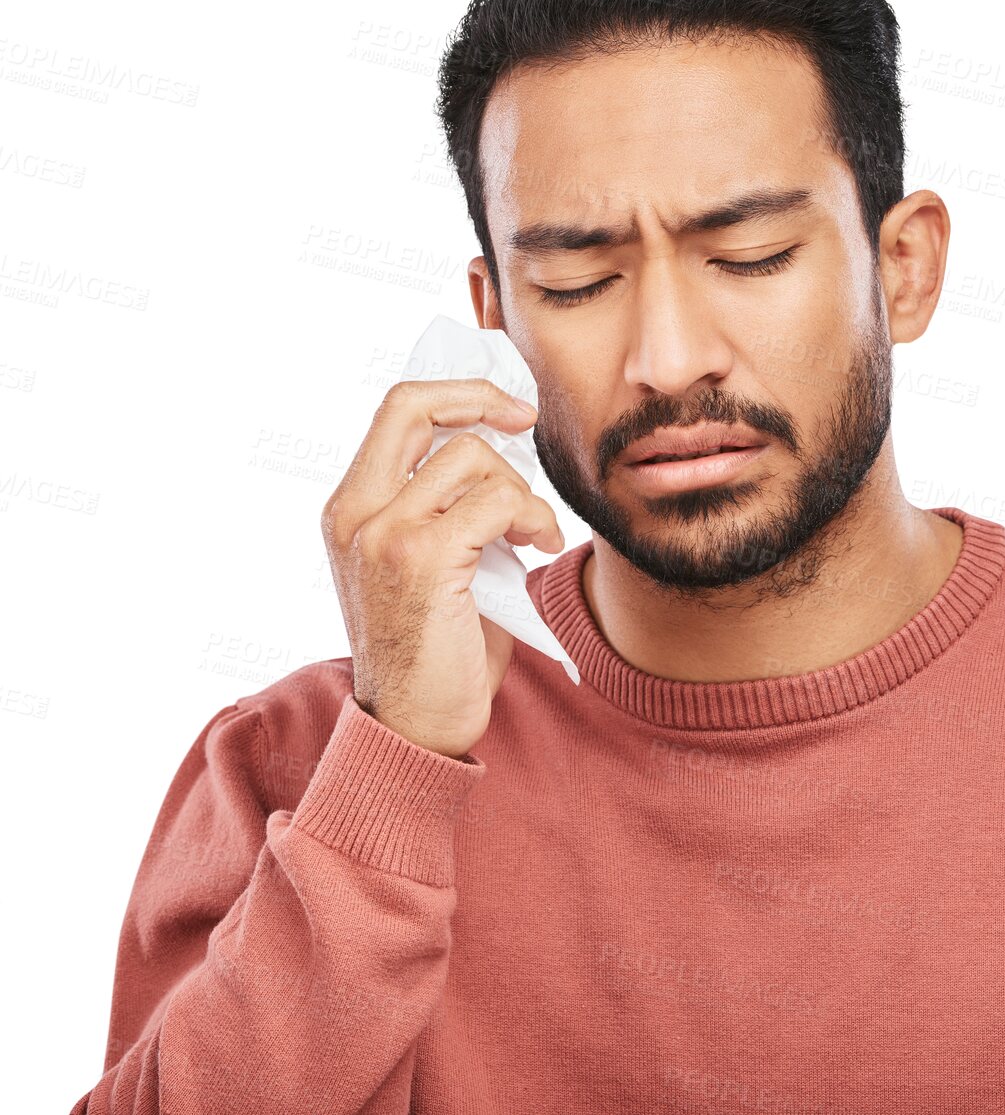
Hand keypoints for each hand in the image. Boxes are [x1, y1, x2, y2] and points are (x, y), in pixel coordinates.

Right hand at [320, 378, 564, 757]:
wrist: (415, 727)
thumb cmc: (434, 648)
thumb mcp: (427, 562)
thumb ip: (444, 505)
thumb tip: (502, 449)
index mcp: (349, 509)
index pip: (395, 410)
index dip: (457, 392)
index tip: (506, 408)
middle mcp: (355, 514)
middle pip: (418, 407)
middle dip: (484, 400)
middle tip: (527, 423)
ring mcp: (384, 534)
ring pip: (474, 459)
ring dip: (523, 491)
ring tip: (533, 532)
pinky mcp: (422, 560)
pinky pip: (498, 503)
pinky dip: (533, 518)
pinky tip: (539, 546)